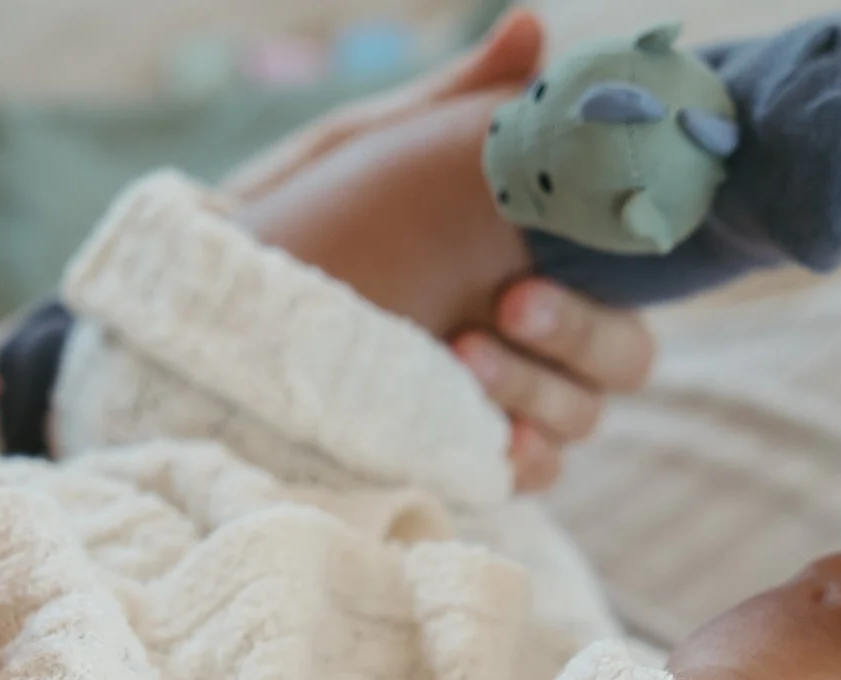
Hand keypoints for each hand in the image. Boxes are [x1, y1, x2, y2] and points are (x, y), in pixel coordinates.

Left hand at [225, 8, 658, 493]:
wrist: (211, 307)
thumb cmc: (299, 215)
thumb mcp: (375, 149)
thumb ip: (457, 102)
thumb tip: (530, 26)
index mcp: (536, 252)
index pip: (628, 268)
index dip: (617, 267)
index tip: (539, 257)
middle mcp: (534, 335)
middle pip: (622, 355)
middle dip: (578, 335)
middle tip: (507, 305)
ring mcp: (502, 402)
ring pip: (582, 417)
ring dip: (539, 396)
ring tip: (458, 359)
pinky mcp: (461, 457)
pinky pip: (529, 474)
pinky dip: (523, 461)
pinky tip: (492, 441)